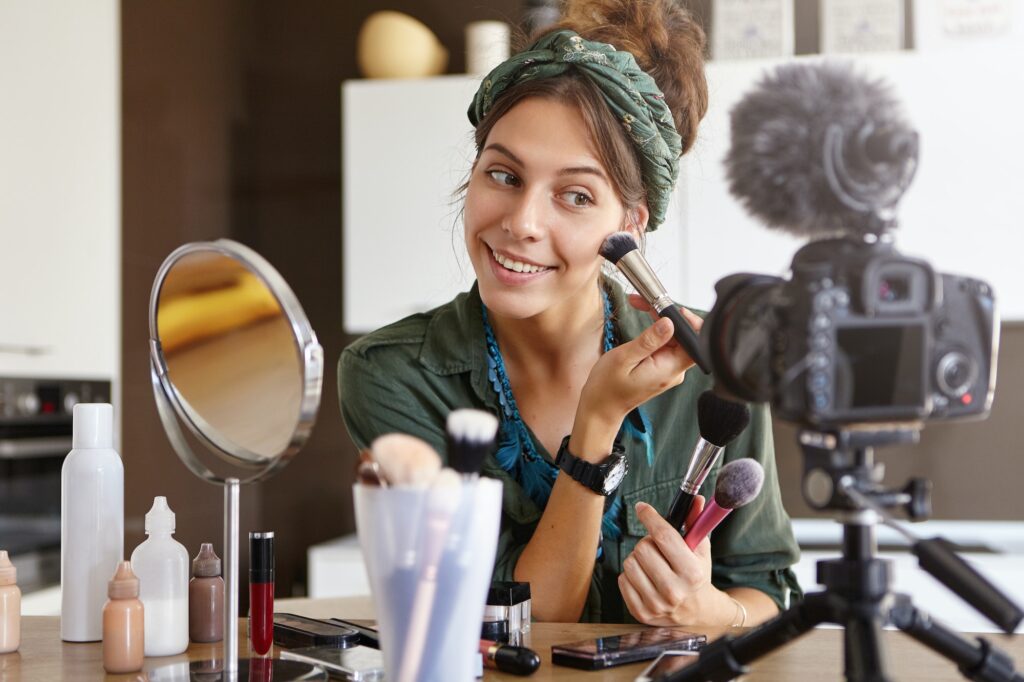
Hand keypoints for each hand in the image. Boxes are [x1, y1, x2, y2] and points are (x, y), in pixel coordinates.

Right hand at [577, 300, 699, 428]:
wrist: (601, 408)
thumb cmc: (607, 388)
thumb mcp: (623, 359)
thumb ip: (648, 341)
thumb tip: (670, 323)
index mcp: (668, 370)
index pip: (695, 344)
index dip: (688, 322)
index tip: (669, 309)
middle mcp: (673, 370)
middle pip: (684, 336)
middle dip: (667, 315)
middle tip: (644, 301)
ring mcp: (668, 369)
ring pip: (674, 337)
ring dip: (660, 320)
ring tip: (640, 305)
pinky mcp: (661, 367)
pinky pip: (665, 344)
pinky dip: (655, 330)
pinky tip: (644, 321)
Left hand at [618, 495, 716, 625]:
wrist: (698, 613)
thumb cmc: (697, 576)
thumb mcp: (700, 550)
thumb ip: (695, 523)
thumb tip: (695, 499)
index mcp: (692, 573)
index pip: (663, 536)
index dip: (650, 517)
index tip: (642, 508)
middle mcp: (674, 591)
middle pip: (642, 547)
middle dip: (648, 542)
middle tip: (657, 548)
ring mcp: (656, 604)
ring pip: (629, 562)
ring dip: (638, 559)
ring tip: (652, 564)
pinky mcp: (640, 612)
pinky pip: (622, 580)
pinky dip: (631, 575)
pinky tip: (646, 579)